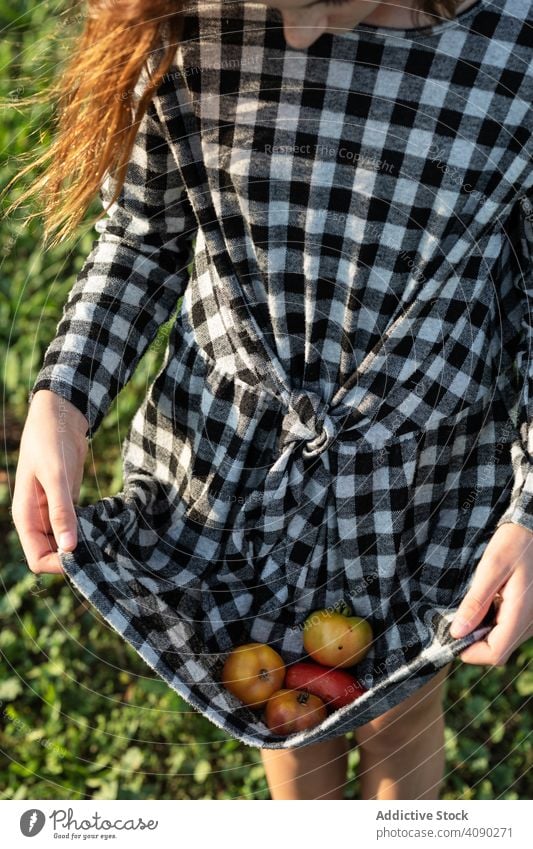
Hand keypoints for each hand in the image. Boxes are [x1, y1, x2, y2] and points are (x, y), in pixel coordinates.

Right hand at [12, 390, 88, 573]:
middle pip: (52, 555)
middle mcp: (37, 519)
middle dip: (74, 558)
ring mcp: (52, 512)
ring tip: (107, 542)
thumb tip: (68, 548)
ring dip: (83, 545)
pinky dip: (89, 530)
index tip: (85, 558)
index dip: (58, 565)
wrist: (58, 417)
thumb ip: (61, 512)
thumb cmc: (49, 443)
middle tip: (102, 552)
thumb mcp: (55, 476)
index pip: (36, 559)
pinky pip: (76, 527)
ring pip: (65, 543)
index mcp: (25, 517)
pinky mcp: (67, 504)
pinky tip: (106, 527)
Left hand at [449, 521, 532, 664]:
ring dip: (483, 630)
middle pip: (499, 648)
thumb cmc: (516, 543)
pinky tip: (485, 600)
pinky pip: (510, 626)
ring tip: (469, 607)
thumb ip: (475, 602)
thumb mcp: (492, 567)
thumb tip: (457, 632)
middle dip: (474, 641)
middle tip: (455, 619)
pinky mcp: (530, 611)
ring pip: (504, 638)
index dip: (471, 653)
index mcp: (521, 614)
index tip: (451, 638)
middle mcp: (531, 622)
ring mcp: (532, 618)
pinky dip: (493, 621)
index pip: (496, 653)